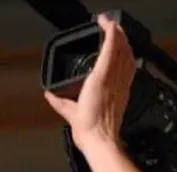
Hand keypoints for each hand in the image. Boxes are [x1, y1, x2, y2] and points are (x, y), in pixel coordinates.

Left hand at [44, 14, 135, 150]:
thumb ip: (62, 103)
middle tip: (117, 31)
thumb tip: (50, 95)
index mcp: (116, 95)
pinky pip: (110, 53)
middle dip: (123, 43)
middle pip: (126, 58)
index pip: (124, 70)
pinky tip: (110, 28)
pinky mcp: (103, 77)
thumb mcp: (74, 113)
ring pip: (121, 52)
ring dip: (118, 37)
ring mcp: (112, 81)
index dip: (124, 56)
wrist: (98, 140)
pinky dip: (112, 38)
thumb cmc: (94, 133)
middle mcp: (118, 86)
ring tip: (113, 25)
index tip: (120, 46)